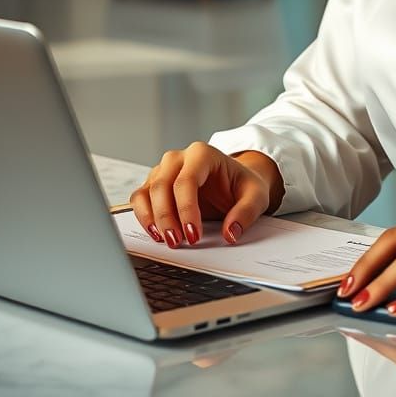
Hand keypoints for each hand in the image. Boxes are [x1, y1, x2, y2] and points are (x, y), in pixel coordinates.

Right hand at [128, 142, 281, 248]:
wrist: (234, 183)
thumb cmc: (243, 186)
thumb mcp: (256, 196)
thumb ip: (246, 212)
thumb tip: (231, 233)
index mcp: (203, 154)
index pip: (186, 180)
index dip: (186, 209)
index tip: (194, 235)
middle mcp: (179, 158)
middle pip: (162, 186)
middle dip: (167, 218)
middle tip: (177, 242)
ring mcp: (163, 170)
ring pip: (147, 192)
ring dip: (153, 219)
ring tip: (167, 240)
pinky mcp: (154, 185)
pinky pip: (139, 199)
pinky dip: (143, 217)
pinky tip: (156, 234)